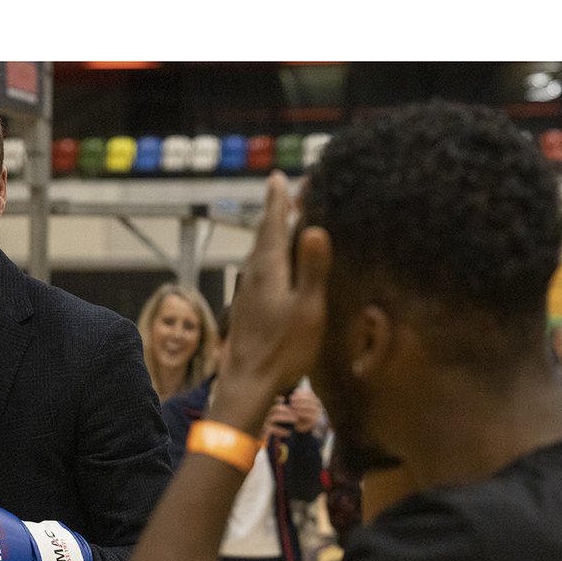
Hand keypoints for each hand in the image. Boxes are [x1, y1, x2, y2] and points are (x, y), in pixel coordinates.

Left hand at [210, 172, 329, 432]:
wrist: (247, 383)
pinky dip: (268, 257)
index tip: (279, 177)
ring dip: (270, 234)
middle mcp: (252, 275)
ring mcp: (247, 293)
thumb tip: (314, 229)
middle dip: (274, 212)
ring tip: (281, 223)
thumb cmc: (281, 350)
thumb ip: (312, 269)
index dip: (279, 200)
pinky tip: (273, 268)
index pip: (273, 224)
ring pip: (259, 254)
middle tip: (283, 192)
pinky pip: (259, 271)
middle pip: (264, 236)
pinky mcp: (247, 309)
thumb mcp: (307, 309)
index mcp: (268, 269)